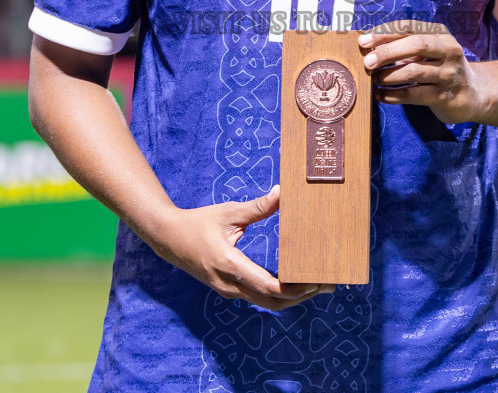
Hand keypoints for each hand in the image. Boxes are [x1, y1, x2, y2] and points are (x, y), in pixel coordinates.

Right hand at [142, 185, 331, 310]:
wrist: (168, 240)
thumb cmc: (198, 223)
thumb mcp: (228, 212)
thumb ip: (257, 207)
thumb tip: (282, 193)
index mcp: (229, 265)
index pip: (267, 287)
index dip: (295, 288)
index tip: (317, 279)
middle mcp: (230, 285)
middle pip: (273, 302)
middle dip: (303, 296)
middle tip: (328, 283)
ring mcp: (229, 291)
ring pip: (267, 304)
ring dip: (293, 299)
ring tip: (318, 285)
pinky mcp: (229, 290)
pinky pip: (258, 298)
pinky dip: (279, 295)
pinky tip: (295, 284)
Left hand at [359, 20, 486, 124]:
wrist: (474, 95)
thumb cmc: (442, 68)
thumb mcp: (431, 51)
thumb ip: (405, 45)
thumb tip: (368, 45)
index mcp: (441, 35)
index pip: (410, 27)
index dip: (385, 33)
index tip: (363, 40)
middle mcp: (448, 51)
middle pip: (416, 45)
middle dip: (387, 52)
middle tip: (367, 62)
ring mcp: (448, 74)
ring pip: (413, 72)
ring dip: (388, 76)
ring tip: (373, 80)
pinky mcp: (444, 97)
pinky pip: (413, 95)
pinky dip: (393, 95)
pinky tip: (381, 95)